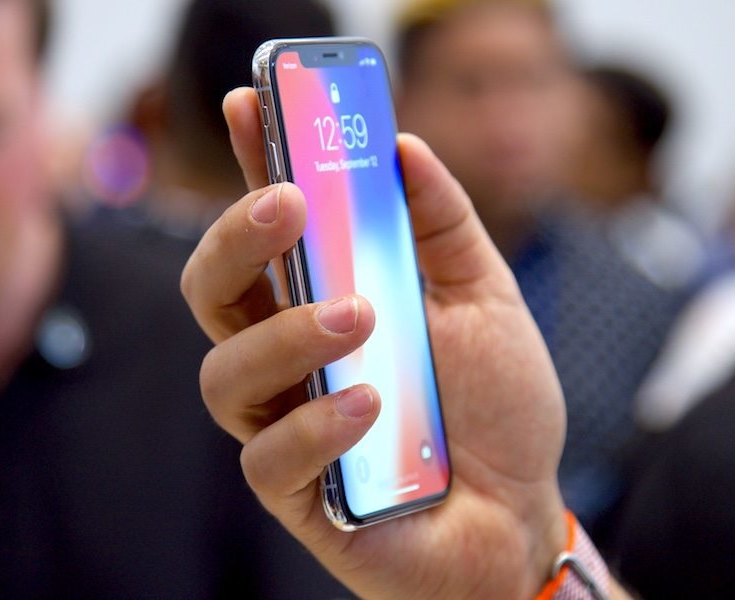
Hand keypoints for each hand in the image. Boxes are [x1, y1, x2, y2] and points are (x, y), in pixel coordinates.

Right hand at [181, 87, 568, 598]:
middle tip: (289, 204)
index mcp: (323, 301)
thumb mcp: (486, 298)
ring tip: (360, 317)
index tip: (247, 105)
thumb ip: (443, 225)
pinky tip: (372, 407)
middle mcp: (289, 358)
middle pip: (212, 291)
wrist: (522, 513)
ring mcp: (286, 424)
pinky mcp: (297, 494)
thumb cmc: (497, 408)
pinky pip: (268, 458)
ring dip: (286, 335)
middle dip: (235, 238)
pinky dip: (316, 424)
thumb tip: (404, 147)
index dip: (249, 165)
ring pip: (225, 374)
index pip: (268, 228)